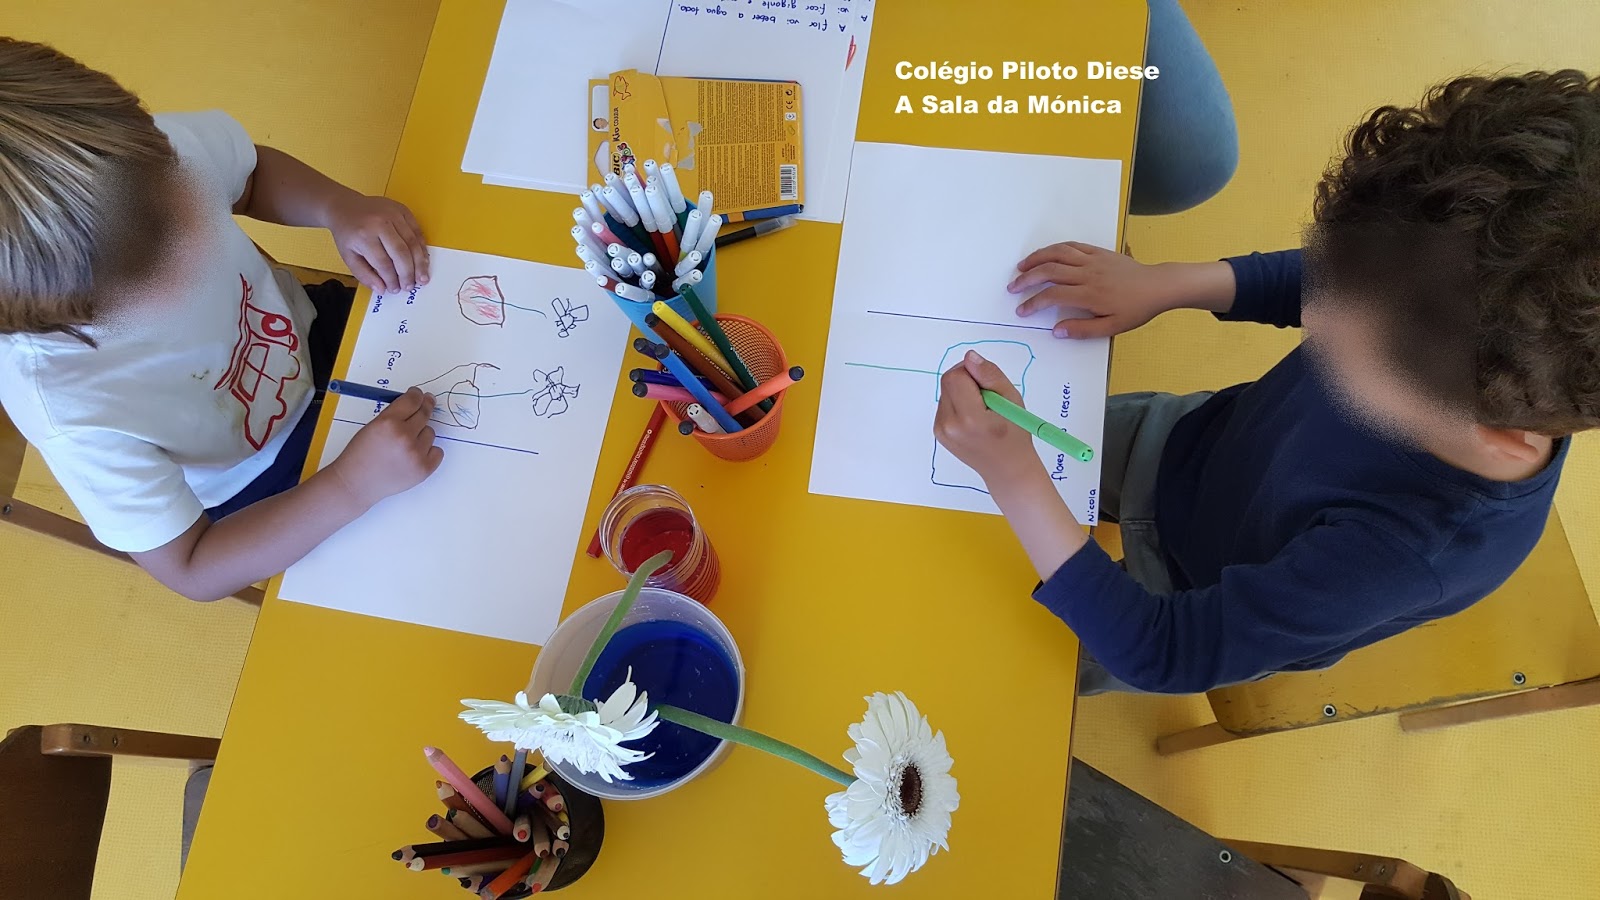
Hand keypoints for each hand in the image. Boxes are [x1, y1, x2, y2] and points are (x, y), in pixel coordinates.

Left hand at [327, 194, 429, 292]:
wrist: (345, 206)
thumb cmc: (347, 233)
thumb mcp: (348, 256)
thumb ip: (364, 274)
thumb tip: (382, 290)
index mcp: (364, 235)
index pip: (383, 263)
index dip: (392, 279)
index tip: (395, 289)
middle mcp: (380, 223)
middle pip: (401, 253)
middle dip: (408, 273)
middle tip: (411, 286)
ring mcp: (393, 214)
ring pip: (412, 243)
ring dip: (420, 263)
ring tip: (423, 277)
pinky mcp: (403, 210)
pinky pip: (417, 231)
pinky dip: (422, 247)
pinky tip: (423, 260)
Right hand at [328, 388, 443, 508]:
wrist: (356, 483)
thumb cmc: (361, 455)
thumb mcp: (373, 426)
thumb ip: (394, 414)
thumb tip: (416, 402)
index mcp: (388, 422)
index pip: (413, 399)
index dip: (417, 395)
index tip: (420, 395)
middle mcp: (404, 436)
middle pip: (425, 413)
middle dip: (425, 407)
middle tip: (428, 403)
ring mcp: (416, 454)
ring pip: (431, 432)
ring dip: (421, 435)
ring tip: (404, 445)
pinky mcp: (424, 469)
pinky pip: (437, 451)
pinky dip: (428, 452)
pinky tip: (414, 455)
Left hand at [934, 350, 1041, 487]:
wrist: (1006, 468)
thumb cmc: (1014, 435)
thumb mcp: (1011, 400)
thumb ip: (990, 375)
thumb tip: (970, 357)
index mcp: (970, 418)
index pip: (956, 376)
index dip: (972, 373)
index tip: (988, 384)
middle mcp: (950, 425)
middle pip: (948, 382)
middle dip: (967, 381)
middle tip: (987, 397)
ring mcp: (941, 430)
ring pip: (945, 392)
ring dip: (962, 393)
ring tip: (982, 410)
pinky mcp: (938, 432)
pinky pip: (945, 404)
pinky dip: (958, 404)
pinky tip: (973, 418)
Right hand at [1008, 242, 1186, 338]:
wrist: (1158, 286)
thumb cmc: (1136, 309)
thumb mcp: (1112, 326)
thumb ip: (1083, 329)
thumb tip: (1057, 330)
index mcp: (1089, 295)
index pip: (1052, 296)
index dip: (1033, 302)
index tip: (1022, 310)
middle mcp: (1087, 274)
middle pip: (1049, 271)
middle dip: (1027, 279)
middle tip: (1013, 287)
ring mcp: (1092, 260)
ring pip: (1058, 254)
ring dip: (1037, 258)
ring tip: (1022, 266)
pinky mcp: (1098, 252)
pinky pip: (1073, 246)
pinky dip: (1055, 248)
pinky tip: (1046, 254)